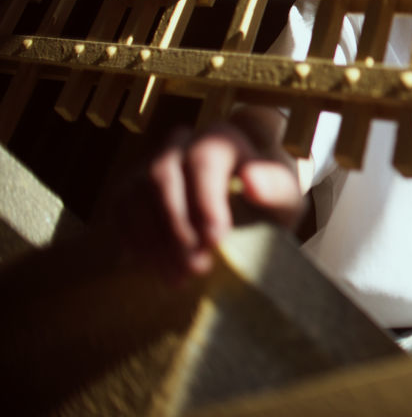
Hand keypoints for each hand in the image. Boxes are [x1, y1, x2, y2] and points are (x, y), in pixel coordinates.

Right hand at [113, 108, 299, 280]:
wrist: (245, 208)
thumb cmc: (267, 201)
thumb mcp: (285, 198)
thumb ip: (276, 189)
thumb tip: (251, 180)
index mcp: (221, 138)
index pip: (204, 159)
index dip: (205, 199)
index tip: (216, 240)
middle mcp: (180, 144)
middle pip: (163, 175)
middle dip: (177, 226)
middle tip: (197, 268)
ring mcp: (151, 165)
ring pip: (138, 195)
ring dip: (155, 240)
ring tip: (180, 277)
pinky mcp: (131, 190)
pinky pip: (121, 211)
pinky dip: (137, 242)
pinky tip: (158, 268)